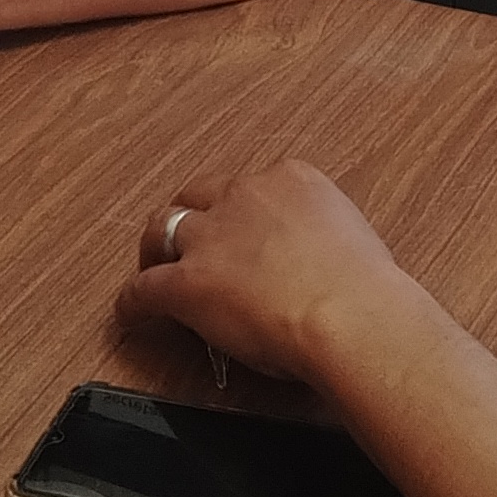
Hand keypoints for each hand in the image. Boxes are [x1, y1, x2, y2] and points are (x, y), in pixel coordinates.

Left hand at [117, 162, 423, 386]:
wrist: (349, 315)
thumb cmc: (366, 289)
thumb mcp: (351, 242)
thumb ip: (322, 242)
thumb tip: (316, 266)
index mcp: (292, 180)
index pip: (253, 186)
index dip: (240, 210)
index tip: (242, 228)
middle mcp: (246, 197)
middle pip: (199, 195)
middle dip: (191, 216)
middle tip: (189, 241)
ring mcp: (211, 237)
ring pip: (164, 226)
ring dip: (156, 246)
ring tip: (153, 265)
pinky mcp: (186, 282)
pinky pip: (145, 289)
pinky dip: (133, 302)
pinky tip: (130, 313)